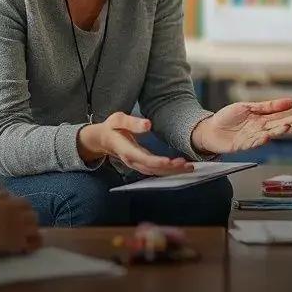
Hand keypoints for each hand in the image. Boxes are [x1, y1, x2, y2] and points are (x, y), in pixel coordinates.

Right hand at [0, 183, 40, 255]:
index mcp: (14, 204)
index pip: (26, 204)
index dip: (24, 207)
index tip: (19, 211)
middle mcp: (21, 216)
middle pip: (33, 216)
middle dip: (30, 219)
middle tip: (23, 223)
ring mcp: (21, 231)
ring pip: (35, 230)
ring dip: (32, 231)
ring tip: (27, 234)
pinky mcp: (18, 244)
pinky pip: (32, 244)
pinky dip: (33, 244)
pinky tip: (29, 247)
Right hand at [78, 112, 193, 175]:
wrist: (102, 139)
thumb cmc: (111, 127)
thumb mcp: (118, 119)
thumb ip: (132, 122)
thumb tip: (147, 125)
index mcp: (126, 150)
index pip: (143, 158)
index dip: (157, 161)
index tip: (170, 161)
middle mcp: (132, 161)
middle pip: (153, 169)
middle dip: (170, 168)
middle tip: (187, 165)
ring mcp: (137, 164)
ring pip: (156, 172)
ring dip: (172, 171)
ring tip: (189, 167)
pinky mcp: (141, 164)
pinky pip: (155, 170)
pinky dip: (168, 170)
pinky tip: (180, 167)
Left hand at [191, 99, 291, 153]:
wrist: (210, 129)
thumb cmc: (227, 117)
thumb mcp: (247, 106)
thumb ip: (265, 106)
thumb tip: (285, 101)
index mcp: (260, 117)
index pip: (275, 114)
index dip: (283, 110)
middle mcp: (258, 128)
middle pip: (274, 125)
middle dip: (285, 122)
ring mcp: (252, 137)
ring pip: (267, 134)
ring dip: (277, 132)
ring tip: (286, 127)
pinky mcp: (243, 145)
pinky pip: (253, 143)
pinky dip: (260, 140)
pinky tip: (266, 136)